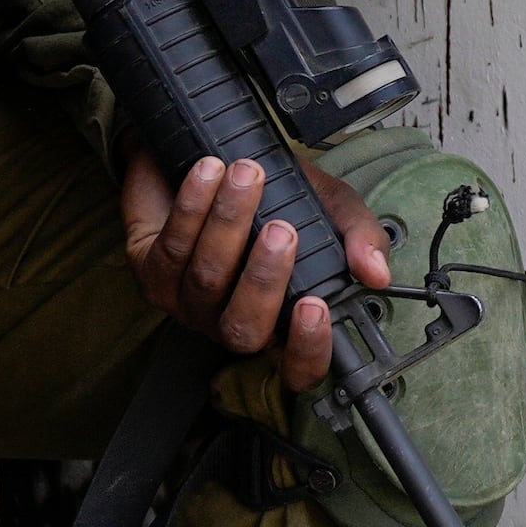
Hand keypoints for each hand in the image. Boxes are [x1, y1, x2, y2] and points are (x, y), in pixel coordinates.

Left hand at [121, 150, 392, 391]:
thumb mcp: (329, 206)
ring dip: (228, 224)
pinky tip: (209, 173)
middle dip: (263, 279)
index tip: (316, 308)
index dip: (306, 352)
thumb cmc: (273, 195)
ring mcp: (186, 304)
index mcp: (278, 320)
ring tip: (247, 176)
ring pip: (206, 281)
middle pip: (243, 330)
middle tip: (281, 229)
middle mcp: (231, 321)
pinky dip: (193, 207)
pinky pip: (171, 249)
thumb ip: (359, 236)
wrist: (208, 158)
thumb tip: (376, 271)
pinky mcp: (148, 272)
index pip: (295, 368)